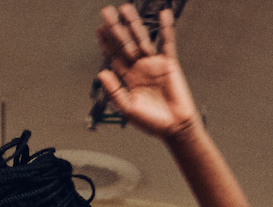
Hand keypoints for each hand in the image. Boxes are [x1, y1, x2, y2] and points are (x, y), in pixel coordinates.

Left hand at [96, 5, 199, 139]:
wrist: (174, 127)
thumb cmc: (151, 122)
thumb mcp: (128, 108)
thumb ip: (114, 91)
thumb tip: (101, 73)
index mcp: (128, 78)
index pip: (114, 56)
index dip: (106, 43)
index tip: (98, 29)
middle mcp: (139, 68)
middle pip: (125, 43)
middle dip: (115, 28)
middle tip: (107, 11)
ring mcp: (154, 64)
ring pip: (142, 39)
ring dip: (134, 23)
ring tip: (126, 8)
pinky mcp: (169, 63)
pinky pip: (167, 42)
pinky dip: (166, 28)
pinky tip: (163, 15)